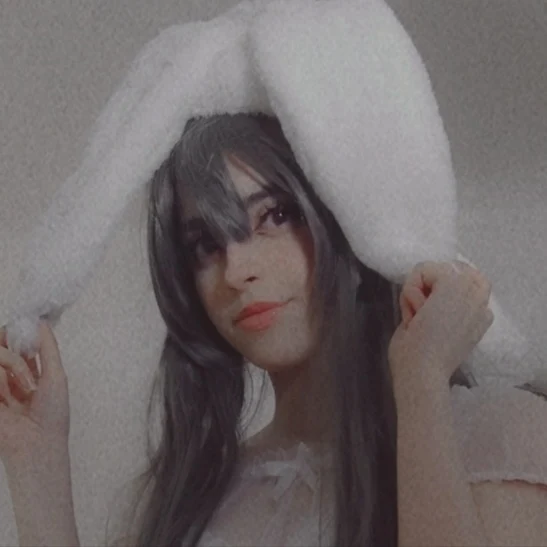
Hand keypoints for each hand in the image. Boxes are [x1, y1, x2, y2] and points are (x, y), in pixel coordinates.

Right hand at [0, 321, 69, 466]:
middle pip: (1, 343)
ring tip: (25, 389)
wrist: (36, 443)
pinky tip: (7, 401)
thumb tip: (41, 321)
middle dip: (12, 347)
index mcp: (28, 370)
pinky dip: (2, 381)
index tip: (25, 332)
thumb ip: (48, 347)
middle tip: (23, 357)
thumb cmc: (52, 413)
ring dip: (14, 366)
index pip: (15, 340)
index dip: (18, 333)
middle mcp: (8, 375)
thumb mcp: (56, 374)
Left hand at [388, 260, 493, 382]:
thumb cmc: (421, 360)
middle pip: (444, 271)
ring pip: (432, 269)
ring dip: (416, 291)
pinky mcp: (457, 283)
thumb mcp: (436, 330)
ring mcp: (472, 289)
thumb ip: (438, 311)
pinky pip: (422, 269)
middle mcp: (482, 300)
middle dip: (425, 290)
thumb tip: (423, 300)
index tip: (428, 322)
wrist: (422, 374)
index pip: (455, 281)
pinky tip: (417, 314)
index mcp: (480, 315)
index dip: (432, 296)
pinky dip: (410, 290)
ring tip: (419, 319)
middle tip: (422, 319)